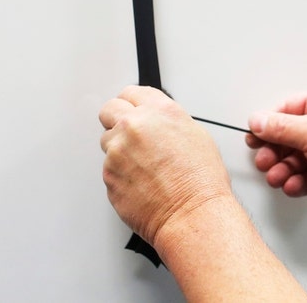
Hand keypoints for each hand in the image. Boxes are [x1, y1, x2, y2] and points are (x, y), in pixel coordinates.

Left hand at [99, 86, 233, 245]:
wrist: (191, 214)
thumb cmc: (200, 182)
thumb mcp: (196, 135)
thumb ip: (169, 121)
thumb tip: (159, 123)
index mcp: (159, 111)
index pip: (131, 92)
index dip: (132, 102)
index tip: (131, 108)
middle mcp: (134, 126)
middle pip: (109, 110)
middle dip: (116, 119)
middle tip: (128, 134)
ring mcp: (117, 151)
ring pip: (107, 141)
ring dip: (119, 149)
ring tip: (142, 166)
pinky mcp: (108, 175)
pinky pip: (108, 168)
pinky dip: (120, 174)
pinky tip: (140, 182)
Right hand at [246, 89, 306, 215]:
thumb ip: (281, 128)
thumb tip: (258, 120)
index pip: (288, 109)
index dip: (269, 123)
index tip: (254, 136)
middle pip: (289, 136)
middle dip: (274, 151)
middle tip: (264, 160)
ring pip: (296, 158)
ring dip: (283, 169)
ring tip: (277, 177)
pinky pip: (306, 175)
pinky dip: (297, 181)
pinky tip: (293, 185)